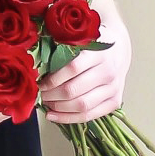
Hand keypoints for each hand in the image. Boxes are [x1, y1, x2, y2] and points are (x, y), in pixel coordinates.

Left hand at [41, 0, 130, 123]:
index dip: (52, 79)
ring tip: (46, 104)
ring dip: (58, 108)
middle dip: (51, 95)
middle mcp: (108, 71)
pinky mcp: (114, 101)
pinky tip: (53, 115)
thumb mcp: (80, 37)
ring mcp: (113, 88)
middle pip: (74, 90)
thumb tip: (35, 59)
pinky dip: (69, 118)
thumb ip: (61, 45)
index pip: (72, 69)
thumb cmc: (92, 43)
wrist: (119, 49)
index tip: (38, 82)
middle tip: (39, 95)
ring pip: (81, 106)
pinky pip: (89, 116)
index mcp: (99, 53)